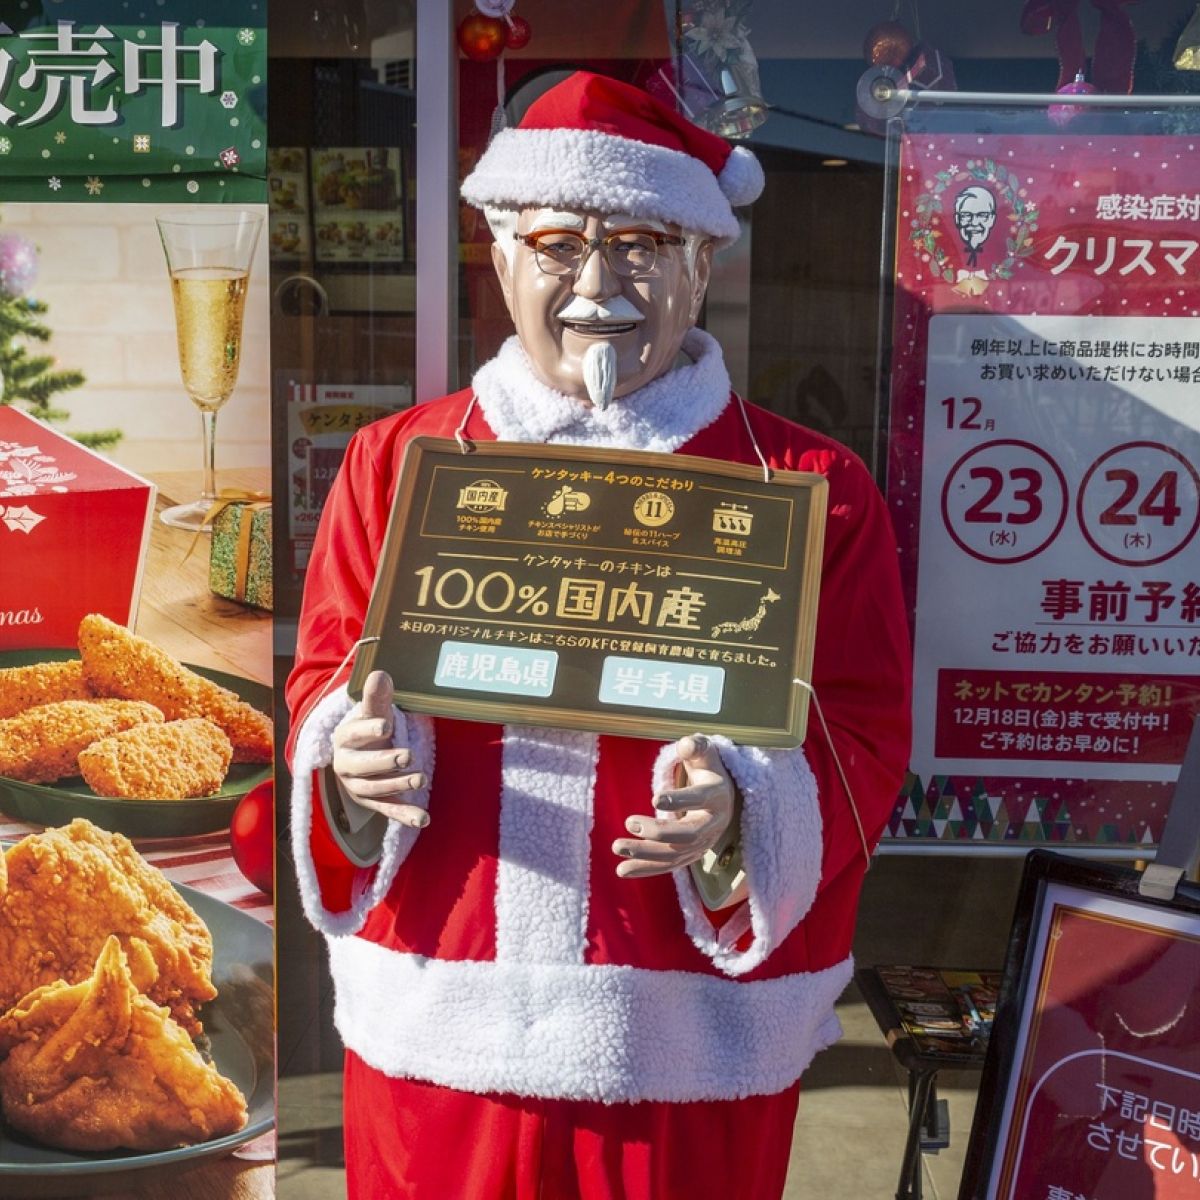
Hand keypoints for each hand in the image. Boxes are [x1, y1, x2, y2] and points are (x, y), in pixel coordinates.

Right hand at [331, 670, 428, 829]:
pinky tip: (424, 819)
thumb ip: (376, 697)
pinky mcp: (373, 803)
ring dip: (397, 786)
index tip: (386, 725)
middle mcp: (346, 765)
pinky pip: (387, 810)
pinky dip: (404, 815)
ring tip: (421, 779)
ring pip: (374, 790)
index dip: (369, 730)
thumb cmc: (371, 728)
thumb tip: (380, 675)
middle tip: (408, 756)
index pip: (353, 734)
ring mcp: (358, 786)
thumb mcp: (373, 712)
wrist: (363, 752)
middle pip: (362, 767)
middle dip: (385, 762)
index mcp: (345, 738)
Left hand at [612, 734, 733, 878]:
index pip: (700, 799)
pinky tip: (622, 870)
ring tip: (617, 847)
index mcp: (717, 796)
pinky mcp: (691, 854)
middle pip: (687, 834)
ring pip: (675, 855)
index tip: (655, 798)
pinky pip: (668, 865)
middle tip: (629, 822)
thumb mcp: (705, 754)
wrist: (723, 795)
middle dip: (658, 832)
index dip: (680, 800)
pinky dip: (645, 868)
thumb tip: (684, 745)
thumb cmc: (708, 769)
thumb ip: (695, 747)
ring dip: (645, 854)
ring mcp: (703, 843)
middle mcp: (713, 824)